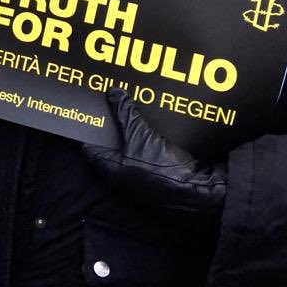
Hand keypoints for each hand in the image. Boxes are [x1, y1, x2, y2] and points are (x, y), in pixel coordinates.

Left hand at [83, 88, 226, 216]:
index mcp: (109, 168)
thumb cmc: (162, 168)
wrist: (197, 192)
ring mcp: (137, 180)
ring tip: (132, 112)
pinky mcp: (154, 179)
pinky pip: (143, 156)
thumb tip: (113, 94)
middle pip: (108, 147)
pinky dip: (144, 142)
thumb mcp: (140, 134)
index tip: (92, 110)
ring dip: (130, 134)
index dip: (90, 126)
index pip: (89, 145)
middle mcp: (120, 177)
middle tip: (113, 105)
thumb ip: (125, 113)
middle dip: (112, 127)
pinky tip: (151, 129)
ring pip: (127, 151)